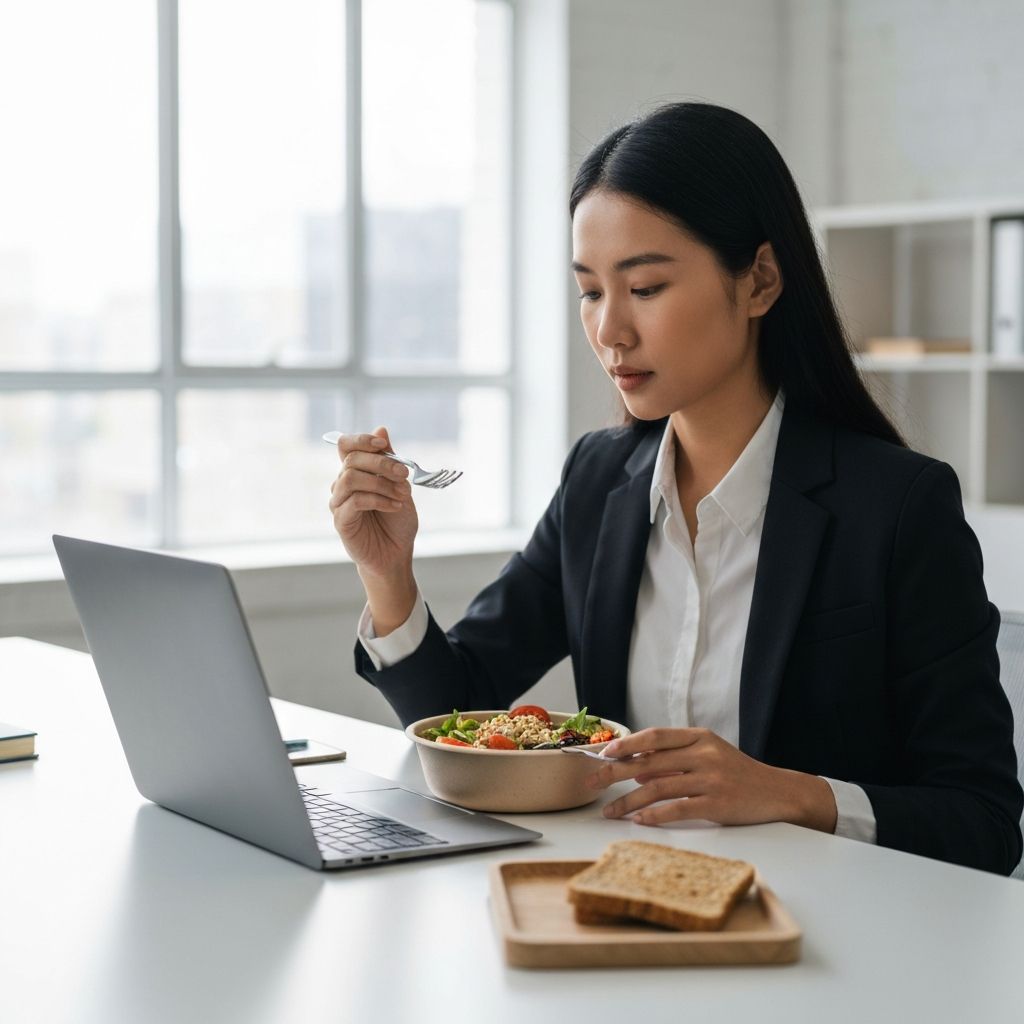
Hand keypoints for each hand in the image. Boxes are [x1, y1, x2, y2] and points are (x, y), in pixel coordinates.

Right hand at [328, 427, 418, 578]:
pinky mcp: (341, 520)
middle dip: (382, 463)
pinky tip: (394, 506)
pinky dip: (379, 500)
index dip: (362, 440)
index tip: (383, 444)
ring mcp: (339, 502)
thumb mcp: (400, 485)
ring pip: (350, 477)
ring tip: (401, 495)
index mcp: (356, 473)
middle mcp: (343, 485)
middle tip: (404, 475)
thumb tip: (381, 429)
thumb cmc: (397, 521)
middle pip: (351, 459)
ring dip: (381, 483)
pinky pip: (355, 500)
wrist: (396, 554)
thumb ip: (389, 460)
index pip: (346, 445)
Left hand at [589, 727, 837, 832]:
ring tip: (610, 812)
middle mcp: (704, 754)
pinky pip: (677, 809)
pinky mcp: (717, 804)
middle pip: (650, 761)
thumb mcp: (709, 754)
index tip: (603, 753)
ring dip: (628, 801)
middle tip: (592, 782)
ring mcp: (711, 779)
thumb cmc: (738, 773)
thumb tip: (635, 768)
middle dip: (615, 772)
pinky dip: (654, 816)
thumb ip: (675, 758)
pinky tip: (639, 821)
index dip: (627, 743)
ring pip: (657, 788)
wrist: (779, 792)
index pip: (656, 735)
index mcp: (700, 737)